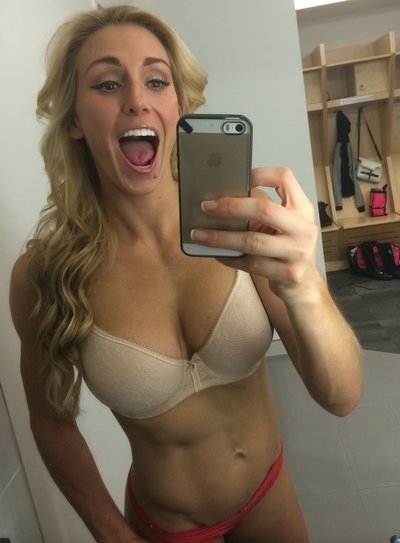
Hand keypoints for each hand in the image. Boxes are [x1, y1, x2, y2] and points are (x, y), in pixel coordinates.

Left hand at [191, 167, 318, 301]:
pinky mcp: (289, 274)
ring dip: (222, 238)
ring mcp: (298, 252)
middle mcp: (304, 228)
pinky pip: (252, 264)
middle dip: (231, 207)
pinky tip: (217, 254)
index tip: (238, 176)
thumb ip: (260, 213)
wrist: (303, 285)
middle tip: (206, 207)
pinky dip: (230, 258)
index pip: (285, 178)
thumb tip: (220, 202)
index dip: (261, 173)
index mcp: (301, 209)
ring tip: (200, 235)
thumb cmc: (285, 249)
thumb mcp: (281, 226)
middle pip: (264, 209)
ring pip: (253, 241)